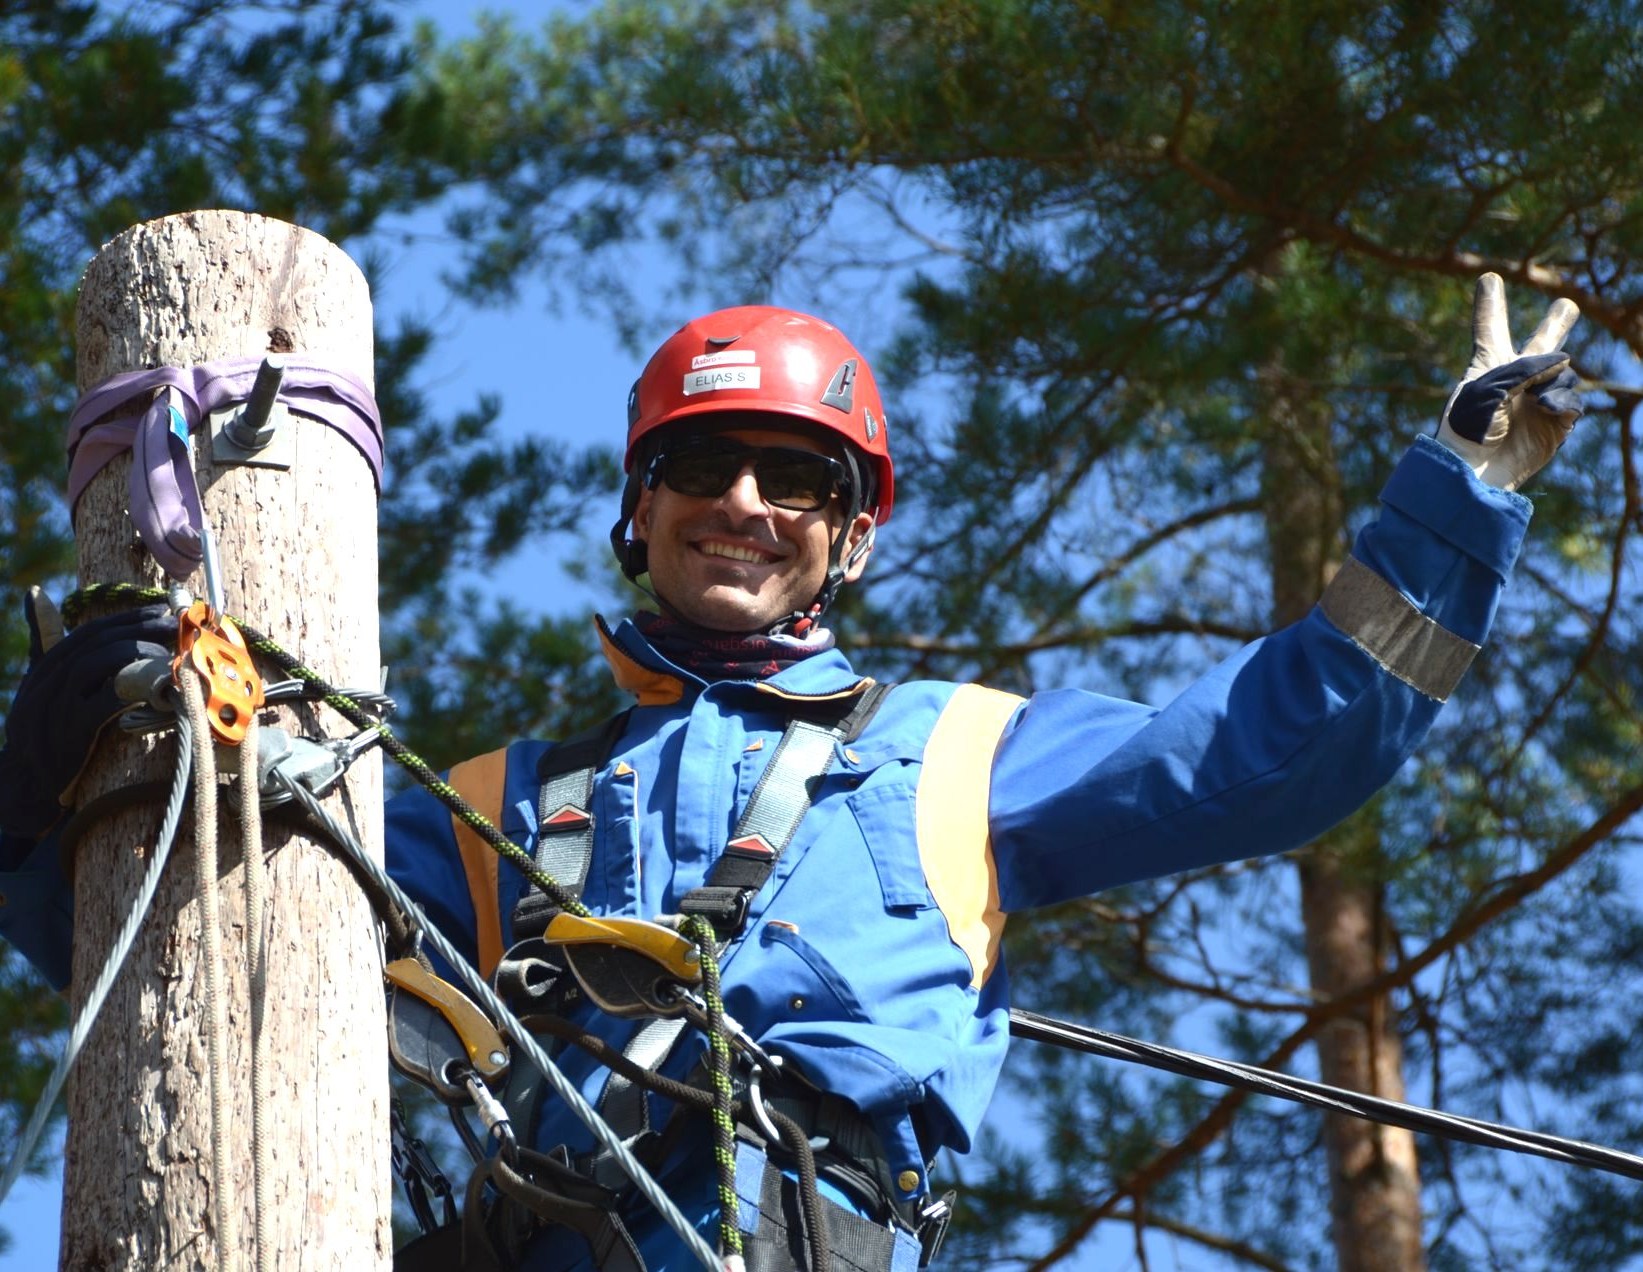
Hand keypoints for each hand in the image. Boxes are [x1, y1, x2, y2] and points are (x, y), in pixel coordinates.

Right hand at [0, 595, 175, 837]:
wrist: (24, 787)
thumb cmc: (44, 733)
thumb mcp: (42, 686)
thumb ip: (47, 643)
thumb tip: (37, 593)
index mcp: (45, 668)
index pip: (92, 632)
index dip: (130, 619)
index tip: (164, 612)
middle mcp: (46, 682)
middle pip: (96, 643)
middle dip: (141, 630)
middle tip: (175, 626)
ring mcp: (55, 707)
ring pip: (95, 664)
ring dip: (136, 654)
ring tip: (167, 655)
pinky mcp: (70, 734)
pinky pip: (103, 703)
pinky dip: (131, 690)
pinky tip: (156, 686)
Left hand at [1436, 273, 1583, 490]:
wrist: (1473, 473)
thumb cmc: (1467, 429)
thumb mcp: (1486, 388)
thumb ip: (1525, 366)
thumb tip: (1564, 361)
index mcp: (1486, 366)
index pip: (1489, 328)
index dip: (1490, 304)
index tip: (1488, 279)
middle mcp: (1514, 380)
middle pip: (1539, 344)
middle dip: (1556, 325)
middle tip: (1567, 304)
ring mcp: (1537, 400)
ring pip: (1563, 374)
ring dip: (1553, 380)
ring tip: (1535, 401)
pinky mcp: (1555, 422)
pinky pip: (1571, 402)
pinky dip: (1562, 402)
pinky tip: (1545, 409)